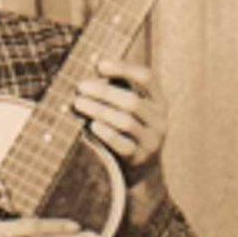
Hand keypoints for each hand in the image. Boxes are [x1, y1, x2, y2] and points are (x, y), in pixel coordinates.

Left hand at [74, 60, 166, 179]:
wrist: (143, 171)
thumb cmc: (129, 132)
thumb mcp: (130, 111)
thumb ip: (118, 90)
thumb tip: (93, 65)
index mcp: (158, 101)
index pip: (146, 77)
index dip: (123, 68)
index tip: (99, 65)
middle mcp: (159, 119)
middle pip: (131, 100)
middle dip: (103, 92)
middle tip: (80, 86)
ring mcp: (151, 140)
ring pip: (125, 121)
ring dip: (99, 110)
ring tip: (78, 104)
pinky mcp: (139, 157)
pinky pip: (122, 144)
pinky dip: (106, 133)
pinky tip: (91, 125)